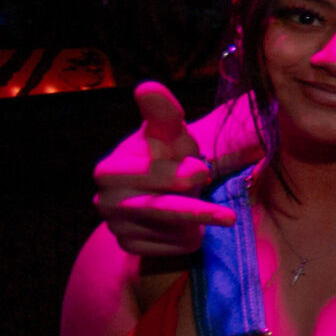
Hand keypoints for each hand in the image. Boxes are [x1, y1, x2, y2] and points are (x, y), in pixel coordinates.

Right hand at [95, 82, 233, 256]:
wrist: (161, 190)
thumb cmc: (169, 154)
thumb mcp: (171, 133)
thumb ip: (163, 114)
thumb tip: (148, 87)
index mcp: (110, 169)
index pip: (149, 176)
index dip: (177, 175)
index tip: (201, 172)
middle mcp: (105, 201)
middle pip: (161, 210)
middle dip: (196, 209)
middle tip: (229, 216)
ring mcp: (116, 227)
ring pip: (172, 231)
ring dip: (196, 221)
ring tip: (200, 207)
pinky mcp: (130, 248)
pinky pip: (174, 248)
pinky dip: (188, 238)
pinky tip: (185, 225)